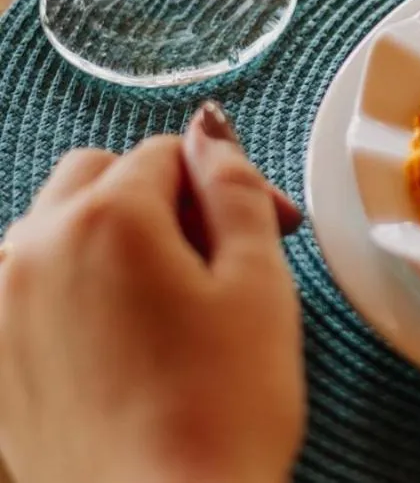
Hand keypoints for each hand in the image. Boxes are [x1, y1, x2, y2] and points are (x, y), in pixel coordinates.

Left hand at [0, 103, 305, 482]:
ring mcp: (0, 310)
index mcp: (106, 219)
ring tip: (170, 296)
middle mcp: (32, 251)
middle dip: (159, 197)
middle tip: (219, 252)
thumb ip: (234, 190)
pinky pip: (27, 290)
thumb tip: (210, 132)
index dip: (228, 182)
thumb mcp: (258, 282)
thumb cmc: (220, 410)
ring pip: (52, 228)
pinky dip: (72, 289)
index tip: (269, 224)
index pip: (166, 153)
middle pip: (96, 177)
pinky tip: (125, 338)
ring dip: (109, 237)